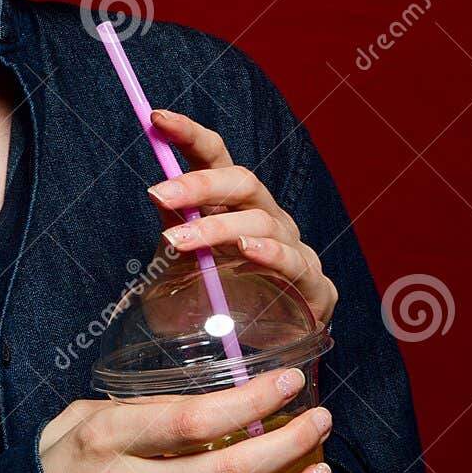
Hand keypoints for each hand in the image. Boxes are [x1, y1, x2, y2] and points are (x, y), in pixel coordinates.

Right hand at [38, 367, 332, 472]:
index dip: (252, 400)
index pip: (195, 420)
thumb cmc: (58, 461)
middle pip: (228, 472)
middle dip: (289, 444)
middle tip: (320, 424)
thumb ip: (142, 408)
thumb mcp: (83, 415)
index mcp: (109, 440)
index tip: (291, 383)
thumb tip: (213, 399)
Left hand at [145, 107, 338, 328]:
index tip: (157, 120)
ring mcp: (293, 249)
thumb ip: (175, 227)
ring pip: (261, 222)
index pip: (217, 158)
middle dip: (199, 183)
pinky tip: (245, 252)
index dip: (190, 135)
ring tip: (178, 242)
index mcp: (234, 205)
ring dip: (216, 229)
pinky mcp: (314, 287)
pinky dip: (270, 255)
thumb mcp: (179, 265)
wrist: (253, 352)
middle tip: (159, 194)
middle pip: (243, 182)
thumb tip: (159, 191)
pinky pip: (294, 263)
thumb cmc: (216, 301)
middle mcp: (267, 218)